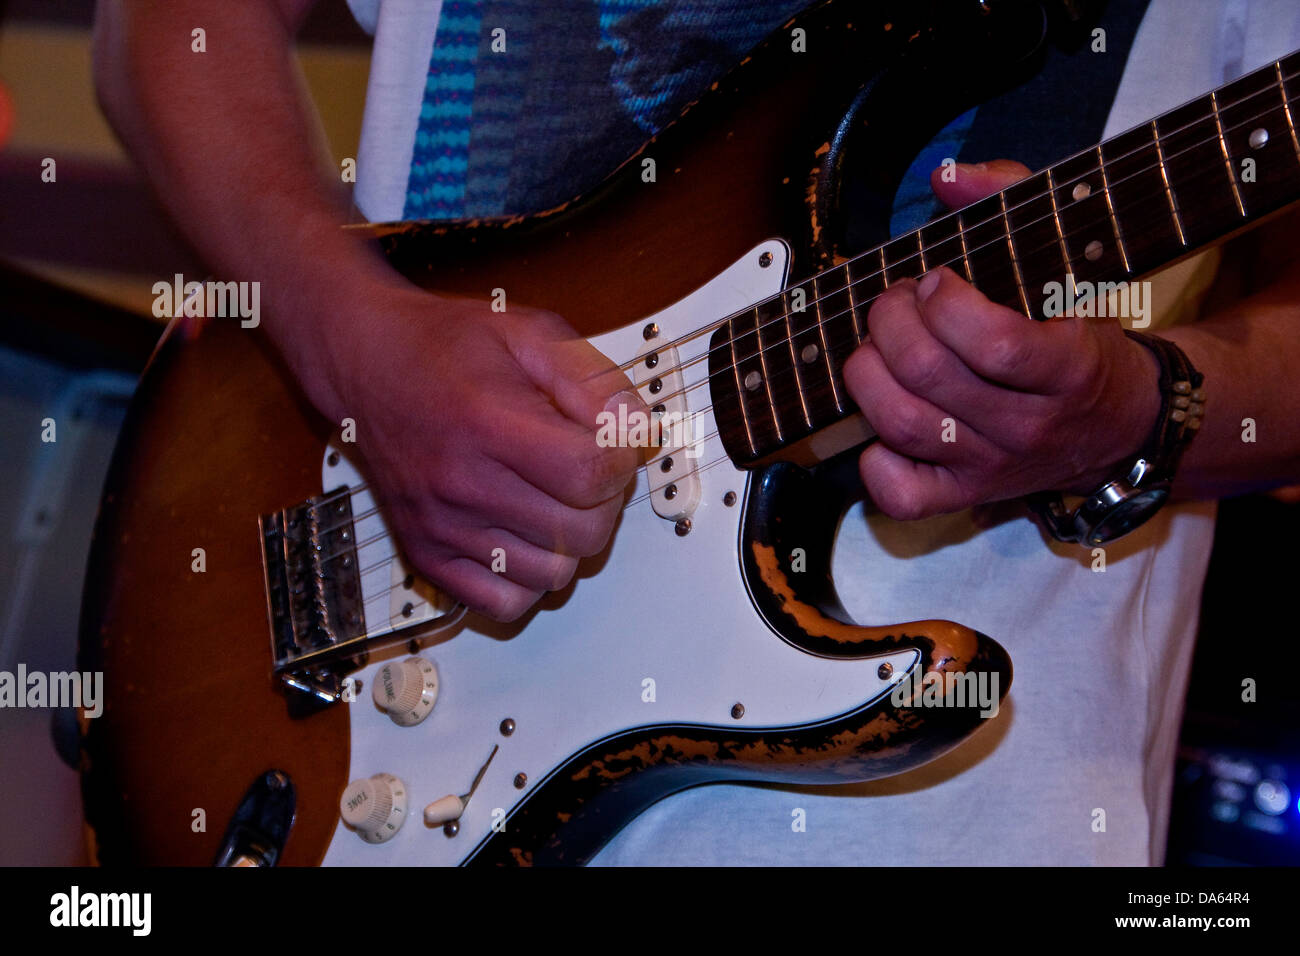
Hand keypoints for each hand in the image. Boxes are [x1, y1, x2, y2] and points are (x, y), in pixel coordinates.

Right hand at [311, 281, 644, 621]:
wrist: (366, 362)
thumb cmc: (447, 347)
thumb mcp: (531, 333)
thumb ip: (592, 379)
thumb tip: (633, 430)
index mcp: (489, 421)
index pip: (591, 474)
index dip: (621, 460)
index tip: (611, 443)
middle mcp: (461, 482)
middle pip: (582, 532)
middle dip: (603, 501)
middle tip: (585, 470)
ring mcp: (442, 527)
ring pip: (553, 575)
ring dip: (570, 542)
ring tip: (553, 499)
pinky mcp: (427, 556)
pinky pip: (506, 604)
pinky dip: (529, 579)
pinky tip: (526, 536)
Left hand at [842, 161, 1161, 519]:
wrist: (1122, 425)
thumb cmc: (1081, 335)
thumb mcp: (1067, 260)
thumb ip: (1012, 201)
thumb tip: (947, 176)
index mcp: (1067, 367)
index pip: (994, 343)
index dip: (945, 303)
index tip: (935, 281)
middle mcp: (1028, 425)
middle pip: (928, 376)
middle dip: (890, 323)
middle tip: (895, 304)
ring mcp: (992, 465)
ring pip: (902, 425)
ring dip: (868, 374)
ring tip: (877, 347)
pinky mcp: (964, 496)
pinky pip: (902, 494)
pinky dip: (874, 460)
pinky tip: (881, 422)